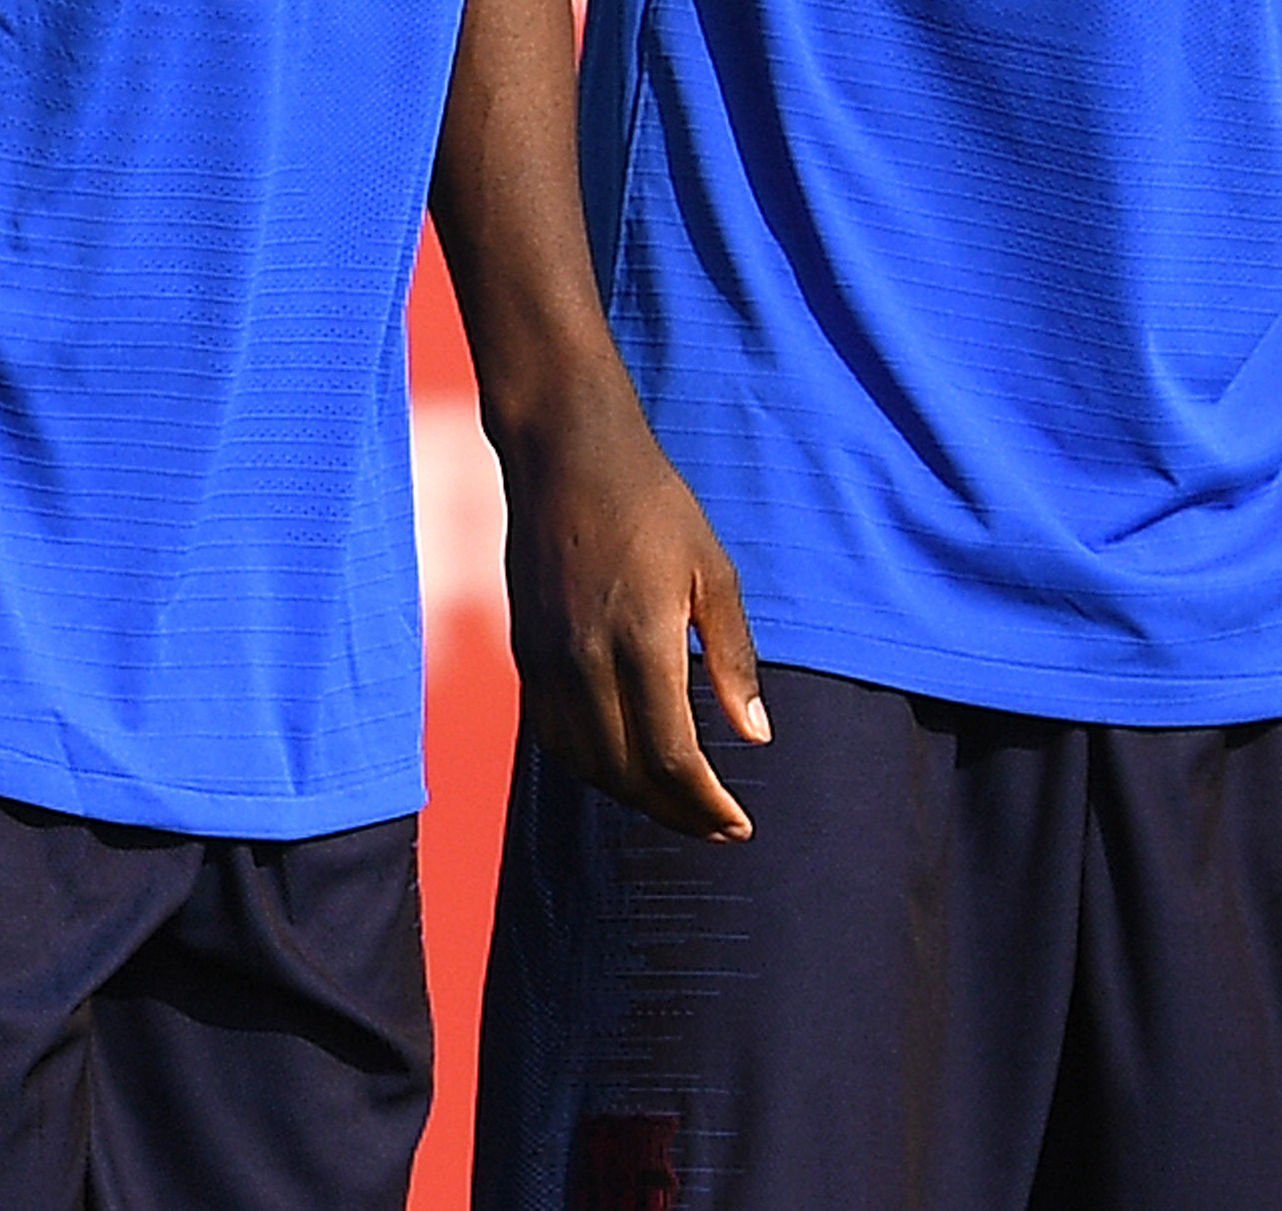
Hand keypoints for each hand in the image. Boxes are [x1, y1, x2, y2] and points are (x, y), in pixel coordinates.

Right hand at [499, 384, 765, 840]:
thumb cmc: (652, 504)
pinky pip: (553, 737)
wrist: (564, 454)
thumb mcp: (713, 571)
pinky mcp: (525, 653)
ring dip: (632, 798)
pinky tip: (622, 767)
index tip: (739, 825)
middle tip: (718, 827)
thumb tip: (755, 738)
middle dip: (676, 813)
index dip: (705, 804)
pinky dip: (590, 768)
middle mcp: (585, 661)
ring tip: (677, 804)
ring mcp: (547, 660)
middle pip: (627, 774)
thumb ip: (732, 658)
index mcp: (641, 640)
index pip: (671, 757)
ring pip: (585, 765)